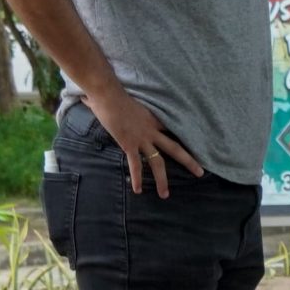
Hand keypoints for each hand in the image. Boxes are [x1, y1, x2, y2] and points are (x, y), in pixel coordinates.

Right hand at [89, 86, 203, 197]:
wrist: (108, 94)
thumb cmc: (112, 94)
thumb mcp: (122, 100)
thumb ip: (115, 103)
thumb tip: (88, 97)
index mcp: (153, 120)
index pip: (171, 131)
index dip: (182, 139)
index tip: (194, 148)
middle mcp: (152, 131)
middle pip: (175, 148)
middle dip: (189, 161)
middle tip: (201, 173)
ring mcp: (142, 138)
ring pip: (158, 162)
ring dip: (162, 180)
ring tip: (165, 195)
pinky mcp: (130, 144)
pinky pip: (136, 165)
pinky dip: (137, 178)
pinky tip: (137, 190)